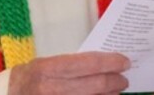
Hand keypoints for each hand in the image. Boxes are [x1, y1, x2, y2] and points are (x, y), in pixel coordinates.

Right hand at [8, 51, 129, 94]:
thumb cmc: (29, 78)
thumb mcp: (46, 64)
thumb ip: (71, 64)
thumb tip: (102, 64)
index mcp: (49, 69)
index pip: (89, 64)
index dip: (111, 63)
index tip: (124, 62)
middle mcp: (53, 89)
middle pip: (95, 85)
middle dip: (115, 81)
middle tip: (124, 79)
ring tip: (117, 92)